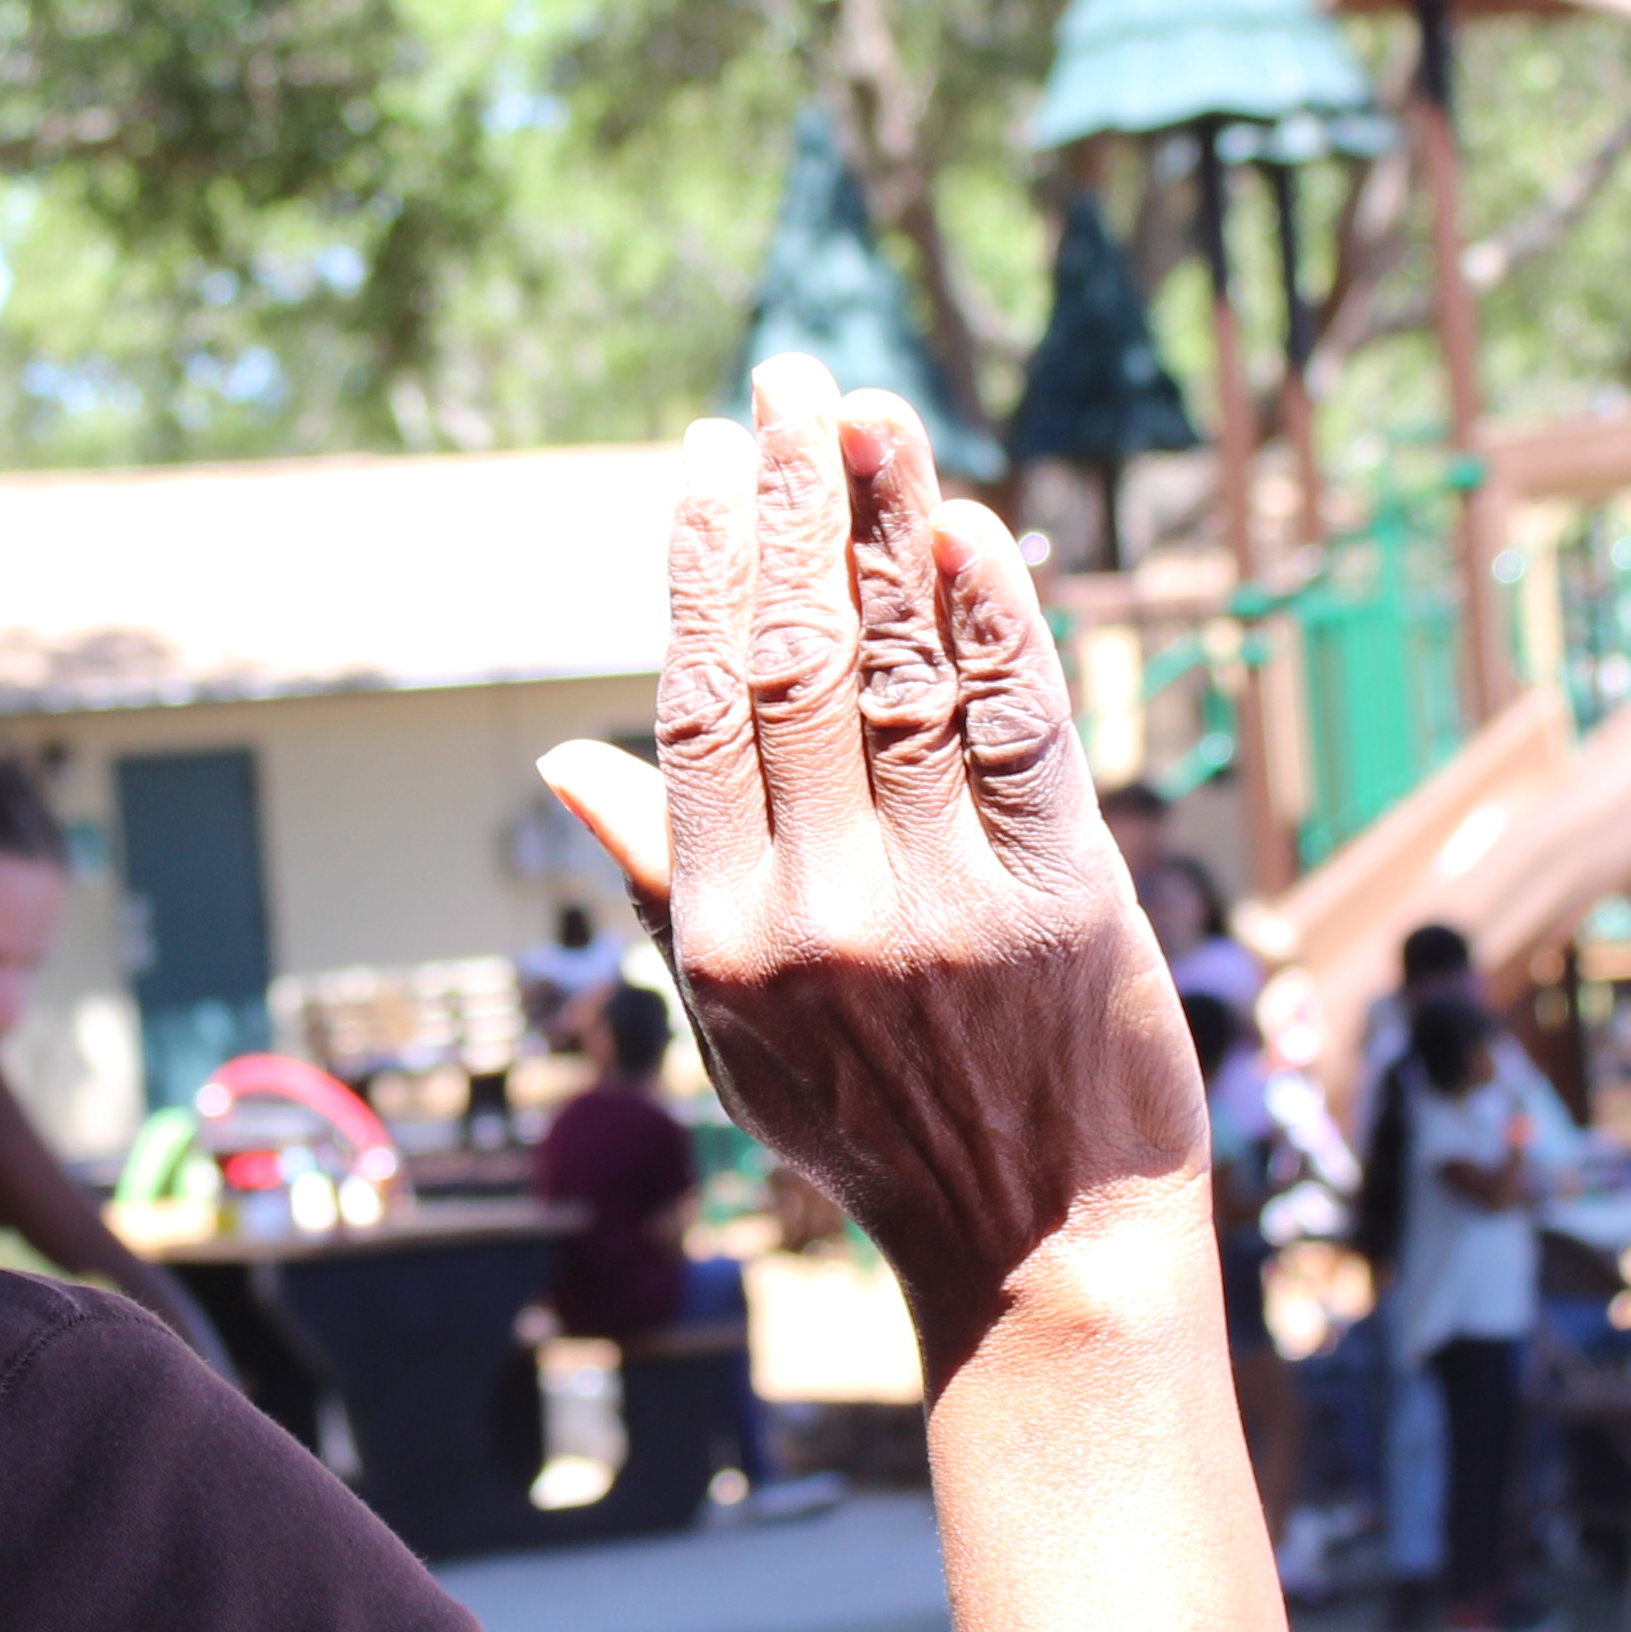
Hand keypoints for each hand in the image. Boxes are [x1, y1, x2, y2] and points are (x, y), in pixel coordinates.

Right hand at [539, 359, 1205, 1379]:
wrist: (1041, 1249)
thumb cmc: (876, 1130)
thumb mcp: (734, 1028)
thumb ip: (655, 878)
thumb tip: (564, 760)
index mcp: (726, 935)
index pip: (698, 708)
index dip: (698, 571)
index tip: (703, 457)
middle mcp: (824, 909)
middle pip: (796, 663)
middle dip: (791, 505)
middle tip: (789, 382)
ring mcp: (947, 903)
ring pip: (905, 671)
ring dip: (888, 525)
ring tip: (874, 412)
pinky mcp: (1066, 899)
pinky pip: (1023, 728)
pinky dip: (999, 618)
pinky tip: (969, 526)